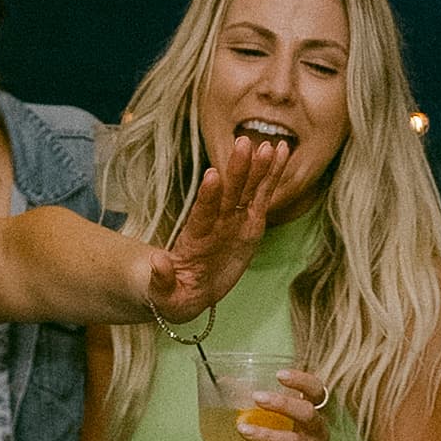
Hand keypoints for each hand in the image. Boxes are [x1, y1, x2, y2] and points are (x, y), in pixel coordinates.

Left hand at [138, 133, 291, 318]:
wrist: (189, 288)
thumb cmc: (176, 293)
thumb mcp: (166, 295)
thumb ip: (161, 280)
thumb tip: (158, 262)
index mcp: (196, 239)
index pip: (202, 214)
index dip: (208, 196)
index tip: (212, 175)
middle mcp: (216, 223)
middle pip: (228, 194)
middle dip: (236, 171)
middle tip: (243, 144)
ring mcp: (234, 220)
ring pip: (247, 190)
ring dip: (258, 168)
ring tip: (269, 146)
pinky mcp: (250, 222)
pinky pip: (263, 195)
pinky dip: (272, 175)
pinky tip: (282, 151)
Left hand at [220, 366, 328, 440]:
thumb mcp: (288, 424)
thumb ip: (267, 406)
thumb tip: (226, 383)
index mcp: (314, 415)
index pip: (316, 391)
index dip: (301, 381)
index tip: (279, 374)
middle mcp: (317, 433)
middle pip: (307, 413)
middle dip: (283, 403)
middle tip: (257, 397)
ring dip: (266, 434)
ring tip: (242, 428)